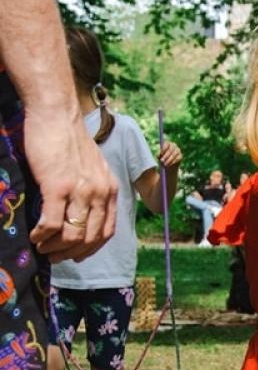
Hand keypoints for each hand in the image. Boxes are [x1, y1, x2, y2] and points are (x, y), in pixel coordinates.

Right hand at [25, 106, 117, 260]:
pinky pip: (52, 223)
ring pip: (72, 235)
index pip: (106, 232)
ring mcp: (80, 191)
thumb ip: (92, 189)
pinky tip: (34, 235)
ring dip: (55, 247)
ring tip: (42, 247)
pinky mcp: (58, 186)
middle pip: (90, 238)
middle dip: (71, 253)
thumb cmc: (69, 138)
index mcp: (110, 189)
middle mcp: (100, 193)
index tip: (76, 255)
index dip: (90, 249)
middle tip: (54, 257)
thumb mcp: (92, 167)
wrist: (56, 113)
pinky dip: (42, 235)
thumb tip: (80, 214)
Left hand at [158, 140, 181, 167]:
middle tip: (162, 161)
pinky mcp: (181, 155)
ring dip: (169, 160)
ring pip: (174, 154)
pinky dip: (172, 162)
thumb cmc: (162, 158)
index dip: (164, 148)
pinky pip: (177, 158)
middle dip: (166, 155)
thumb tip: (158, 154)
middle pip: (170, 149)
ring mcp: (178, 150)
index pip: (167, 144)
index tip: (161, 154)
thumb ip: (158, 154)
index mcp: (168, 143)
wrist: (168, 165)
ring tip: (165, 164)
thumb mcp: (159, 156)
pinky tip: (169, 165)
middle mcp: (174, 145)